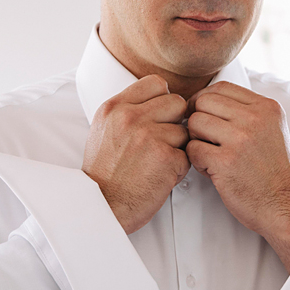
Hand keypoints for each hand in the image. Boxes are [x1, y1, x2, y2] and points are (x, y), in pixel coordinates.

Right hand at [83, 75, 189, 233]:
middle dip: (175, 122)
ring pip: (184, 130)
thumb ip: (128, 110)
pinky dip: (179, 168)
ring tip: (157, 162)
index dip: (163, 99)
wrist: (102, 205)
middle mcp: (132, 117)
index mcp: (115, 107)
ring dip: (178, 147)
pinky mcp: (166, 158)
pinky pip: (188, 155)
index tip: (159, 115)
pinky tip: (160, 175)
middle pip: (177, 102)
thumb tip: (156, 98)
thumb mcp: (104, 130)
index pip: (156, 83)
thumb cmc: (104, 172)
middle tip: (163, 141)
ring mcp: (150, 136)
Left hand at [185, 82, 289, 271]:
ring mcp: (241, 139)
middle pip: (203, 101)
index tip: (203, 115)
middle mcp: (255, 119)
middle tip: (205, 138)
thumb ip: (246, 111)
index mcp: (266, 108)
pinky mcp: (226, 161)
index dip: (205, 100)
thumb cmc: (272, 170)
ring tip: (211, 155)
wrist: (284, 205)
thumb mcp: (271, 129)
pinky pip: (192, 149)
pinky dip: (197, 161)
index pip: (221, 87)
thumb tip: (207, 98)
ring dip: (196, 140)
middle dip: (197, 119)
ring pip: (194, 123)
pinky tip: (212, 170)